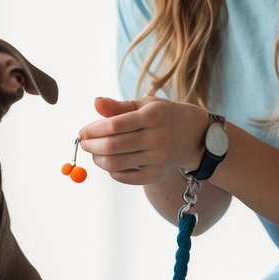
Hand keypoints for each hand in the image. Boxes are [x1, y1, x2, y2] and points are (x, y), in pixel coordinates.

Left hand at [77, 96, 205, 185]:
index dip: (93, 130)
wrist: (195, 136)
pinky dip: (111, 171)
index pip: (114, 125)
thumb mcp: (146, 105)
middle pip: (113, 146)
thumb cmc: (164, 116)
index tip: (83, 132)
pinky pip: (125, 177)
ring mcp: (157, 159)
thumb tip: (95, 102)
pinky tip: (110, 162)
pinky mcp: (156, 175)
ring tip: (95, 152)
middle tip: (84, 143)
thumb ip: (119, 106)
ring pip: (116, 164)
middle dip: (91, 146)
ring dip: (98, 159)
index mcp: (153, 116)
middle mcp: (157, 138)